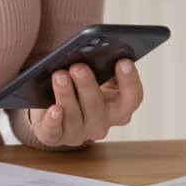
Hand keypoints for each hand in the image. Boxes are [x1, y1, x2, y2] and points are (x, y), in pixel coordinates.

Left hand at [27, 59, 142, 147]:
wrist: (53, 108)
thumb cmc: (78, 87)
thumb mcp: (95, 75)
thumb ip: (101, 65)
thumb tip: (99, 48)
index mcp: (117, 107)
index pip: (132, 98)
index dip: (130, 81)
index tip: (123, 61)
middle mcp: (101, 123)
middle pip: (99, 108)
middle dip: (88, 85)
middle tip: (78, 66)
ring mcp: (79, 133)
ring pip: (75, 117)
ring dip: (67, 95)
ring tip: (59, 75)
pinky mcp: (55, 136)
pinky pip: (54, 132)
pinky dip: (53, 121)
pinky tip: (53, 109)